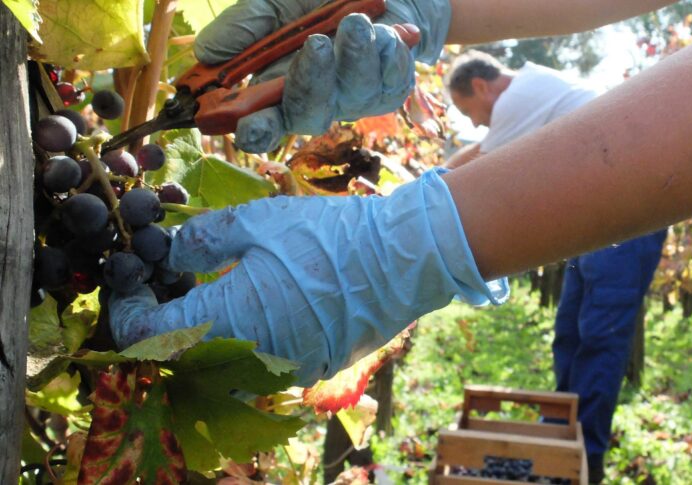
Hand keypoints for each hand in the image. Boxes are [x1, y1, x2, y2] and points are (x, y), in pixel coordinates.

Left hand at [109, 169, 506, 385]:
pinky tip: (255, 305)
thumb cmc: (328, 236)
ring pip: (221, 370)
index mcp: (226, 324)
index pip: (149, 336)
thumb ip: (201, 239)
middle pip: (181, 361)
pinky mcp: (312, 367)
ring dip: (203, 339)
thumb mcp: (256, 221)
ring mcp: (284, 370)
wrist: (402, 260)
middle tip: (168, 286)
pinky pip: (260, 366)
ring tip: (209, 294)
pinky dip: (243, 342)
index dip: (129, 311)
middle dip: (164, 327)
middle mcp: (250, 360)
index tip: (132, 285)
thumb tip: (172, 251)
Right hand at [194, 0, 450, 152]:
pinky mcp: (392, 89)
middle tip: (316, 43)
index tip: (248, 129)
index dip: (256, 131)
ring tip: (355, 21)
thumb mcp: (272, 4)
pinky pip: (390, 80)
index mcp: (280, 89)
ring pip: (355, 94)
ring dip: (355, 54)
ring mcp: (357, 99)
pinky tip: (385, 32)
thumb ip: (244, 27)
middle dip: (311, 82)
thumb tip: (207, 54)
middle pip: (309, 116)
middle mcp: (319, 101)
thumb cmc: (316, 1)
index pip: (264, 123)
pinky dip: (386, 51)